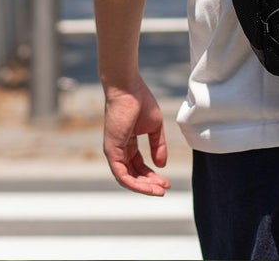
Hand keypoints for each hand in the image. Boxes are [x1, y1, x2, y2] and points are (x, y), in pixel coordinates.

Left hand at [102, 76, 170, 195]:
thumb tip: (161, 165)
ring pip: (127, 178)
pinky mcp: (111, 151)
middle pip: (133, 174)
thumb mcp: (155, 127)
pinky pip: (121, 174)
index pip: (139, 165)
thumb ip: (158, 146)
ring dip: (143, 187)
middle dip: (149, 184)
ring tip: (159, 190)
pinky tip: (147, 187)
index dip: (152, 175)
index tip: (167, 181)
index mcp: (128, 143)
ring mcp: (114, 151)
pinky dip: (134, 183)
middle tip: (165, 188)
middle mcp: (119, 150)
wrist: (128, 88)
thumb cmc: (140, 101)